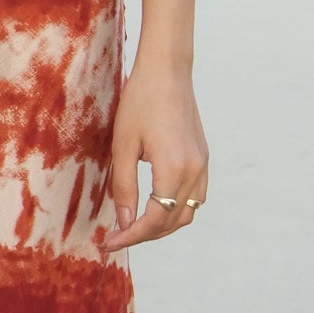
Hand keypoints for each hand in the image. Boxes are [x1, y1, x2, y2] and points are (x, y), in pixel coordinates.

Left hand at [102, 56, 208, 253]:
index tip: (110, 243)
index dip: (131, 236)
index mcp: (174, 169)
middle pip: (173, 221)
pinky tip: (156, 204)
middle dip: (145, 234)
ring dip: (163, 224)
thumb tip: (125, 222)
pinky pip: (196, 196)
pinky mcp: (203, 157)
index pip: (154, 220)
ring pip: (188, 212)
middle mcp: (194, 171)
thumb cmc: (141, 100)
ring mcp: (203, 165)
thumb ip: (124, 186)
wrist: (167, 69)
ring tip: (135, 224)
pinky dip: (176, 208)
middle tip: (117, 236)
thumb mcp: (124, 144)